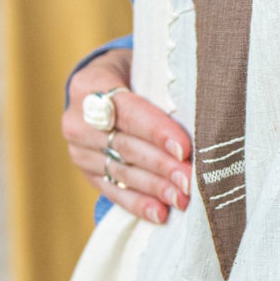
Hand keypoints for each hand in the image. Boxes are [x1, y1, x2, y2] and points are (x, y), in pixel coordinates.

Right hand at [62, 49, 192, 225]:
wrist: (103, 89)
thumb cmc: (135, 73)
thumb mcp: (143, 67)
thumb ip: (161, 88)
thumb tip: (202, 115)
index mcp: (89, 85)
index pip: (126, 111)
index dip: (156, 131)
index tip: (184, 149)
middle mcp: (77, 120)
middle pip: (125, 145)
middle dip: (161, 165)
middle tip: (190, 181)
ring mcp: (78, 150)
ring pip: (121, 171)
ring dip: (154, 188)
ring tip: (182, 199)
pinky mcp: (87, 172)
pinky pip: (112, 191)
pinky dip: (138, 204)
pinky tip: (160, 213)